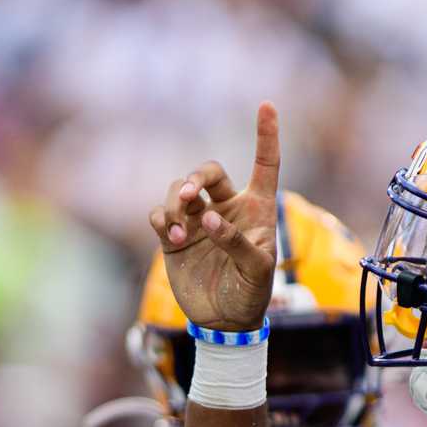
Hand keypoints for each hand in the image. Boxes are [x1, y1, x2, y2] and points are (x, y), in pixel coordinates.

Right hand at [148, 102, 281, 332]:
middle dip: (197, 177)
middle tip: (191, 195)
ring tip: (180, 231)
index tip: (266, 105)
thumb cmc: (251, 294)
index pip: (264, 164)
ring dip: (176, 203)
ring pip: (180, 190)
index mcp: (258, 208)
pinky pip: (160, 213)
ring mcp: (198, 220)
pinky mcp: (175, 236)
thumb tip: (209, 218)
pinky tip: (170, 234)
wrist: (224, 321)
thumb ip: (237, 242)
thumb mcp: (256, 271)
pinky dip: (161, 218)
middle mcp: (226, 207)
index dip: (266, 135)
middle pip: (208, 172)